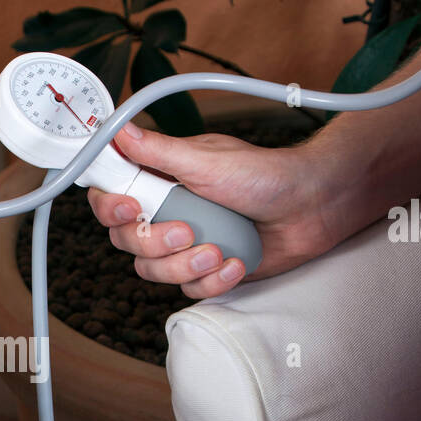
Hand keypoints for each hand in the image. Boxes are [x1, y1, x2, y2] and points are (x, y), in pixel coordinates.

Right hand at [88, 123, 341, 298]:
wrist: (311, 208)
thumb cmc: (266, 176)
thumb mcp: (209, 161)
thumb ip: (160, 152)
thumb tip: (121, 131)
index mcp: (159, 180)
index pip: (109, 197)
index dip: (110, 207)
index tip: (129, 208)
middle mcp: (166, 212)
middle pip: (126, 241)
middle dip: (155, 243)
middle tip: (187, 231)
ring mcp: (183, 244)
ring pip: (152, 270)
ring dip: (184, 266)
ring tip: (218, 251)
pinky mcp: (205, 270)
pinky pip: (188, 288)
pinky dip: (212, 280)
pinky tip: (236, 262)